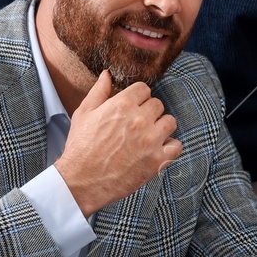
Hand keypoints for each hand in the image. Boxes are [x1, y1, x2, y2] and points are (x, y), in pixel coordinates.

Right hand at [54, 74, 181, 215]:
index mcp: (121, 104)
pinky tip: (157, 151)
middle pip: (158, 104)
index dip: (138, 98)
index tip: (133, 108)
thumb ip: (98, 91)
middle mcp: (139, 119)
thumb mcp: (83, 114)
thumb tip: (107, 74)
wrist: (80, 182)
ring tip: (149, 137)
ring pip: (170, 122)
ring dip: (161, 127)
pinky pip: (176, 146)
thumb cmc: (80, 148)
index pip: (144, 89)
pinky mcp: (157, 160)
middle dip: (149, 112)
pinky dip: (170, 148)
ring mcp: (150, 140)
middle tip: (137, 126)